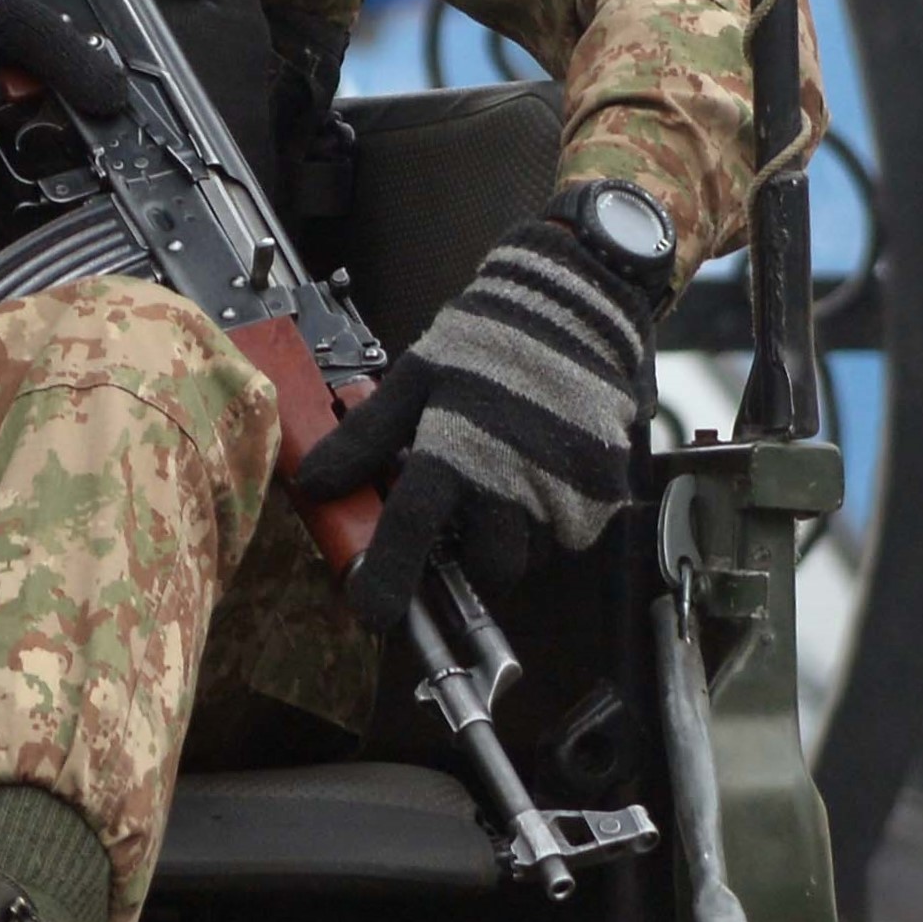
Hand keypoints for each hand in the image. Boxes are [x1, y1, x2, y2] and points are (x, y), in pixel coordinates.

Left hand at [290, 211, 652, 630]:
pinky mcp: (609, 487)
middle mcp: (514, 481)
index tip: (373, 617)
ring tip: (503, 477)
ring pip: (535, 550)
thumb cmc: (489, 342)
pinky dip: (555, 513)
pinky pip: (576, 529)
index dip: (390, 581)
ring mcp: (568, 489)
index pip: (412, 533)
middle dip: (472, 558)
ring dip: (515, 532)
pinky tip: (541, 468)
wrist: (578, 305)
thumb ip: (364, 438)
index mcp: (455, 453)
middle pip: (490, 564)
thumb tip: (313, 482)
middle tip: (462, 518)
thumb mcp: (414, 379)